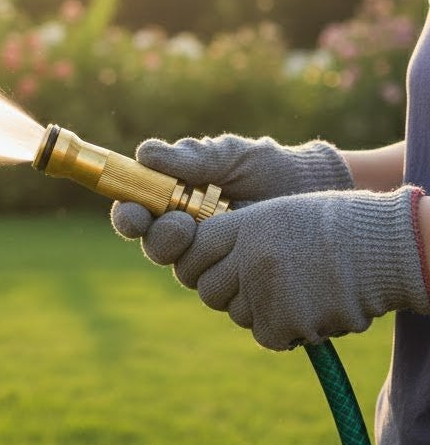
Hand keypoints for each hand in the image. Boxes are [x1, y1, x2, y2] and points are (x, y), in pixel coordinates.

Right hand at [111, 134, 352, 263]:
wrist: (318, 192)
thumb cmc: (269, 167)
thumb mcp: (231, 155)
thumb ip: (191, 156)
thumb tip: (144, 154)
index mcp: (170, 201)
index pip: (135, 213)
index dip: (127, 217)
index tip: (133, 214)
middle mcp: (184, 234)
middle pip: (153, 247)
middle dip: (161, 239)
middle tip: (181, 226)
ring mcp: (210, 261)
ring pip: (184, 270)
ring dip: (195, 256)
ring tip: (223, 234)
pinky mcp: (235, 283)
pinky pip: (219, 290)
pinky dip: (227, 275)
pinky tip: (245, 257)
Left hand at [172, 187, 428, 349]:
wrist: (388, 248)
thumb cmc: (334, 229)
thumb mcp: (277, 215)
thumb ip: (238, 237)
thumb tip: (200, 266)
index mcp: (245, 225)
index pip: (192, 252)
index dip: (199, 263)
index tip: (217, 267)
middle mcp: (249, 257)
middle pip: (207, 290)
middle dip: (228, 291)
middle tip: (261, 283)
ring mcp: (267, 290)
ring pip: (237, 314)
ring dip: (261, 309)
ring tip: (298, 288)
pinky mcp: (287, 322)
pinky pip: (266, 335)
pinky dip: (284, 330)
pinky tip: (310, 307)